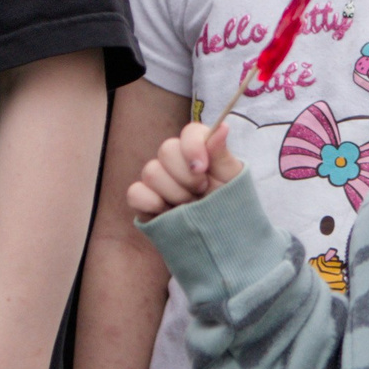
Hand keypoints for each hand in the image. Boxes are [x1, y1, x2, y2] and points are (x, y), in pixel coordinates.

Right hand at [127, 122, 242, 222]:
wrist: (220, 241)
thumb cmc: (228, 208)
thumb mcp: (233, 182)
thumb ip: (222, 154)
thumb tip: (222, 126)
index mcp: (200, 151)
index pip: (189, 132)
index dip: (192, 147)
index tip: (202, 169)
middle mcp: (176, 162)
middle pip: (166, 150)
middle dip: (186, 177)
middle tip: (201, 193)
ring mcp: (158, 181)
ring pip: (151, 172)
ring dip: (174, 194)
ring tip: (190, 207)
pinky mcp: (145, 201)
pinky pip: (135, 193)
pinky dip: (151, 203)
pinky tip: (168, 214)